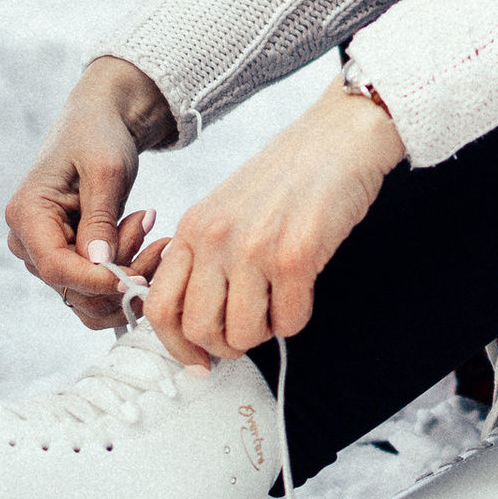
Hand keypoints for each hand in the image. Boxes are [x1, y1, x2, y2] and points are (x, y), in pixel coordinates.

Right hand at [5, 56, 177, 332]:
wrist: (100, 121)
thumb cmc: (99, 136)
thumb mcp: (106, 171)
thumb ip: (100, 219)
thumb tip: (100, 265)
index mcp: (26, 215)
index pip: (55, 268)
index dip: (96, 281)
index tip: (137, 279)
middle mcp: (26, 241)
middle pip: (73, 288)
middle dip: (121, 274)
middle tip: (157, 237)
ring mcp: (45, 253)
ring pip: (88, 294)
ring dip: (129, 271)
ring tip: (151, 227)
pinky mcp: (67, 259)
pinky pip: (97, 286)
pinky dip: (127, 270)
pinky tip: (146, 236)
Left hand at [143, 80, 403, 365]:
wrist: (339, 138)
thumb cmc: (288, 176)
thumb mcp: (225, 209)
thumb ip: (205, 255)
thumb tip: (197, 318)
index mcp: (192, 228)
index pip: (158, 307)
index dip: (177, 347)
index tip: (199, 360)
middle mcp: (214, 238)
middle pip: (198, 329)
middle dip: (226, 346)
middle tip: (248, 332)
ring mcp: (253, 248)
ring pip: (242, 335)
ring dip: (263, 333)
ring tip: (277, 304)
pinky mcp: (295, 256)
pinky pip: (288, 322)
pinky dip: (296, 318)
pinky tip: (302, 290)